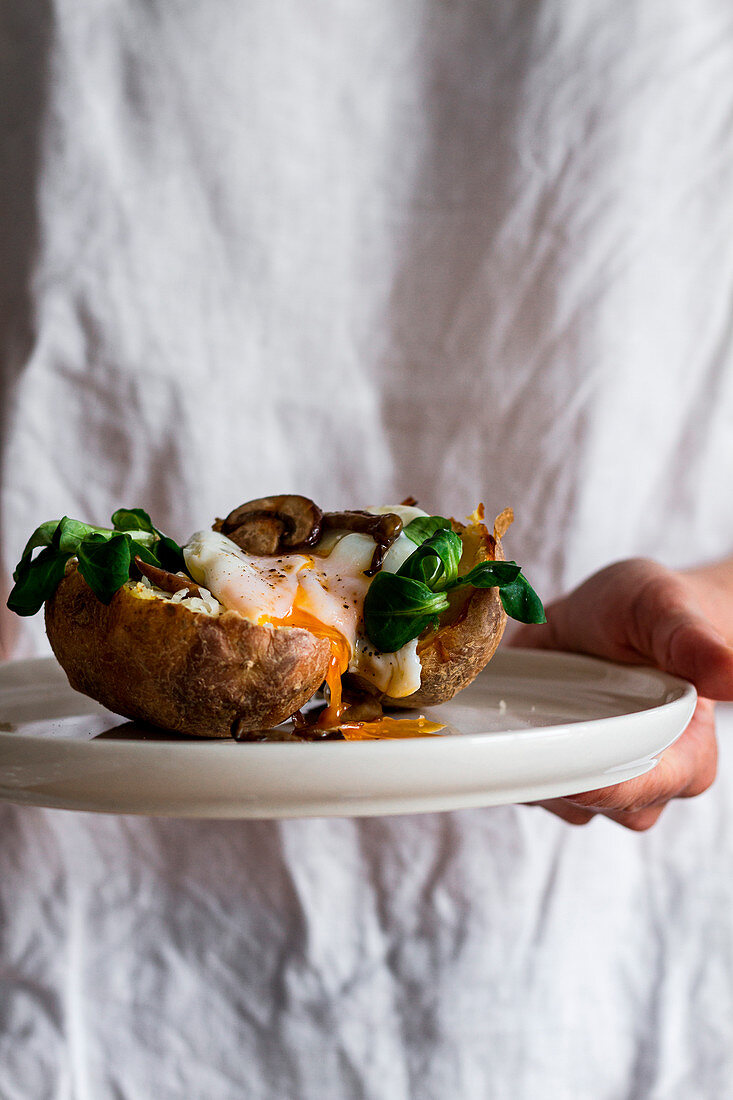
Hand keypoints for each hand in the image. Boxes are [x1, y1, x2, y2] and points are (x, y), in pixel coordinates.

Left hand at [512, 558, 732, 829]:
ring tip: (519, 709)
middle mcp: (643, 773)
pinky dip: (511, 757)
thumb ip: (692, 640)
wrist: (613, 610)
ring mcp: (595, 773)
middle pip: (602, 805)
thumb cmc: (651, 610)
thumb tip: (731, 671)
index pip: (653, 786)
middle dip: (565, 772)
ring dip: (534, 766)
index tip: (574, 757)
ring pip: (561, 802)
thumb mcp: (665, 606)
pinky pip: (528, 784)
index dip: (614, 783)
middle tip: (532, 721)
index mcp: (686, 747)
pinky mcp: (553, 764)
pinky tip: (502, 717)